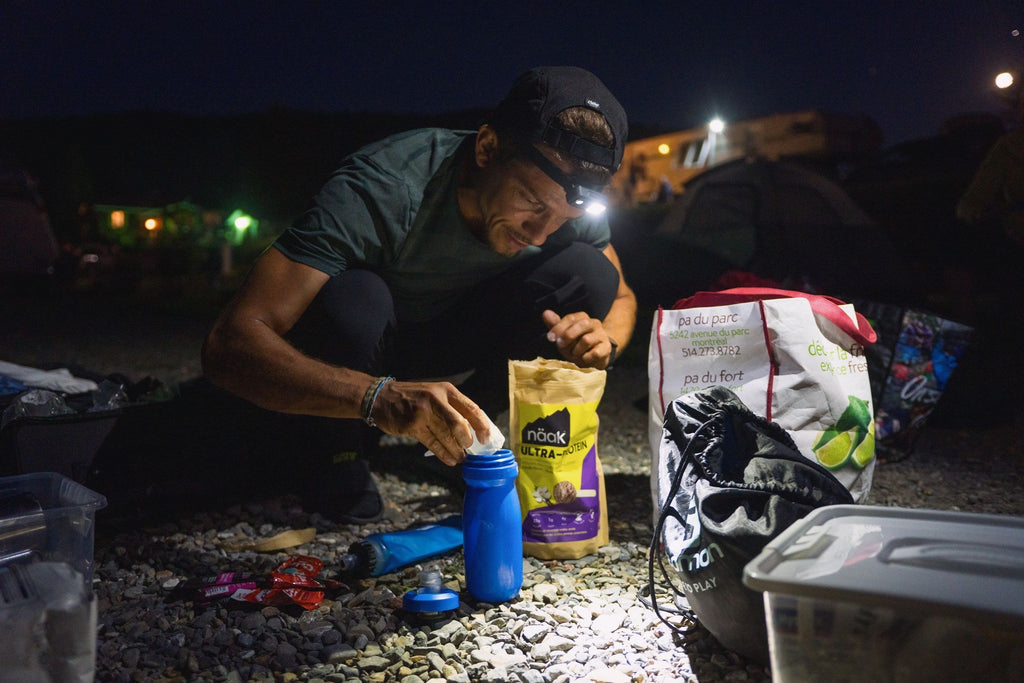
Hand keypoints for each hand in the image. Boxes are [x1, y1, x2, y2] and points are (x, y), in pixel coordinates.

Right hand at [370, 380, 489, 465]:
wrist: (380, 397)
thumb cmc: (412, 397)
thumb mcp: (434, 393)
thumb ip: (451, 407)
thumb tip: (473, 430)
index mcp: (446, 390)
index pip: (470, 408)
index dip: (481, 425)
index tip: (487, 438)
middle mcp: (435, 399)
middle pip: (458, 423)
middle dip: (467, 439)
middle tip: (470, 449)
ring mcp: (423, 412)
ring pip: (445, 436)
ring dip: (455, 450)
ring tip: (460, 458)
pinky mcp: (412, 426)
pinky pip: (432, 443)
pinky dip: (443, 454)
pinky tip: (449, 459)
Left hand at [542, 309, 614, 368]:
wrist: (594, 358)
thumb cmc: (576, 345)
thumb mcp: (563, 336)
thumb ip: (555, 325)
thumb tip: (546, 313)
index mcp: (583, 318)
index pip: (571, 318)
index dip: (559, 327)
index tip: (550, 338)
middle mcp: (594, 323)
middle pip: (582, 324)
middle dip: (568, 336)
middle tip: (560, 346)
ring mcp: (602, 335)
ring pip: (586, 340)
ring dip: (576, 350)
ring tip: (575, 354)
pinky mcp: (606, 348)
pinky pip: (595, 353)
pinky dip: (586, 358)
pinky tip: (584, 358)